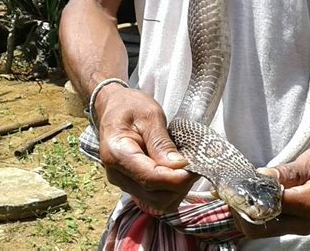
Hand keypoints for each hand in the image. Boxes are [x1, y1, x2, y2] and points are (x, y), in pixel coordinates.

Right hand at [94, 84, 197, 212]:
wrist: (114, 108)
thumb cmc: (131, 107)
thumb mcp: (150, 116)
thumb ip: (162, 142)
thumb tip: (178, 166)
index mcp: (117, 154)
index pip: (150, 178)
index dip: (176, 178)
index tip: (195, 167)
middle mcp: (117, 175)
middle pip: (156, 197)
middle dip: (180, 185)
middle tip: (194, 164)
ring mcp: (124, 184)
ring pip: (158, 203)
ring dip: (178, 190)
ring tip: (186, 167)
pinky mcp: (133, 186)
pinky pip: (156, 199)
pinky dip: (172, 191)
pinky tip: (178, 173)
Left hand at [233, 146, 309, 238]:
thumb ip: (287, 171)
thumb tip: (260, 177)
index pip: (269, 205)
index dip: (248, 195)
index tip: (234, 183)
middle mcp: (304, 222)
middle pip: (258, 227)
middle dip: (239, 210)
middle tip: (229, 191)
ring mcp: (300, 227)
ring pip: (261, 230)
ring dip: (244, 214)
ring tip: (237, 192)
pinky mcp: (297, 226)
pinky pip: (269, 225)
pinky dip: (255, 215)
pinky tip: (250, 198)